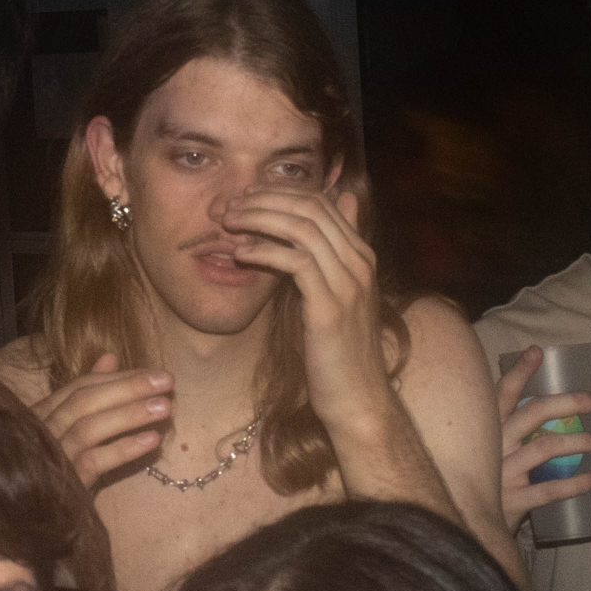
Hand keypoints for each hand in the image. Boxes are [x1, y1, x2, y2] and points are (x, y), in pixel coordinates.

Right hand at [33, 353, 170, 485]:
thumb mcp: (70, 427)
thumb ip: (87, 393)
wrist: (33, 522)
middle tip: (167, 382)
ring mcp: (50, 457)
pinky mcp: (64, 482)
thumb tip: (109, 357)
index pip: (80, 387)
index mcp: (41, 414)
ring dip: (130, 414)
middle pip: (85, 401)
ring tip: (165, 408)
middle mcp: (41, 432)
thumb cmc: (55, 467)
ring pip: (90, 427)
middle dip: (129, 388)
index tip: (155, 373)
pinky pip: (95, 461)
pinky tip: (152, 441)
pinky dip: (124, 448)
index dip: (119, 378)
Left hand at [218, 188, 392, 438]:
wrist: (358, 398)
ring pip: (302, 228)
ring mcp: (348, 283)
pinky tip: (240, 254)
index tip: (246, 195)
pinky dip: (264, 251)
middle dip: (265, 199)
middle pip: (311, 207)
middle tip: (230, 205)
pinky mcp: (329, 307)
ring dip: (259, 218)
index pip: (322, 201)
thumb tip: (321, 231)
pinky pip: (296, 262)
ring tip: (228, 222)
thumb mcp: (336, 297)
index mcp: (361, 255)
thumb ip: (328, 260)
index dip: (280, 192)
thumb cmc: (340, 351)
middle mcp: (360, 262)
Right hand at [496, 347, 590, 532]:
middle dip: (573, 402)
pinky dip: (577, 484)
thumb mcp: (487, 450)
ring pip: (547, 447)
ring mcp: (503, 473)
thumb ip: (506, 430)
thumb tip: (547, 409)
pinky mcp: (513, 500)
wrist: (466, 526)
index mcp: (488, 429)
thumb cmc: (485, 481)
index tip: (538, 352)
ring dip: (581, 442)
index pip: (502, 393)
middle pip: (536, 412)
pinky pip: (551, 490)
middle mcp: (493, 445)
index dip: (520, 371)